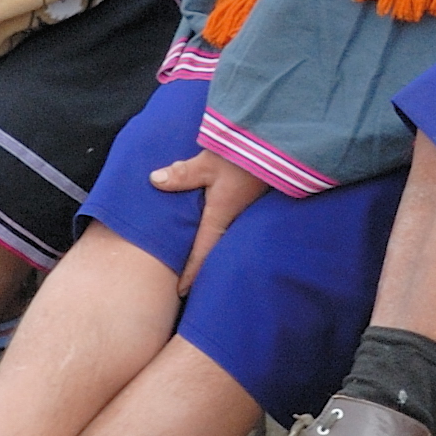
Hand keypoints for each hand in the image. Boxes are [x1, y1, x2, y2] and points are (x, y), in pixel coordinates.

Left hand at [148, 150, 272, 293]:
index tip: (181, 292)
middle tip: (188, 282)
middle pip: (213, 248)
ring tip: (198, 258)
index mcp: (220, 215)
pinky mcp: (250, 196)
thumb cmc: (244, 154)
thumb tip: (155, 180)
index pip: (202, 252)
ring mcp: (244, 208)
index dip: (191, 274)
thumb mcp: (208, 163)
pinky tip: (216, 226)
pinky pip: (231, 221)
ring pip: (223, 235)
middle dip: (201, 266)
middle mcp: (234, 217)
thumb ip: (183, 173)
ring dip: (211, 248)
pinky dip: (220, 230)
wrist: (280, 143)